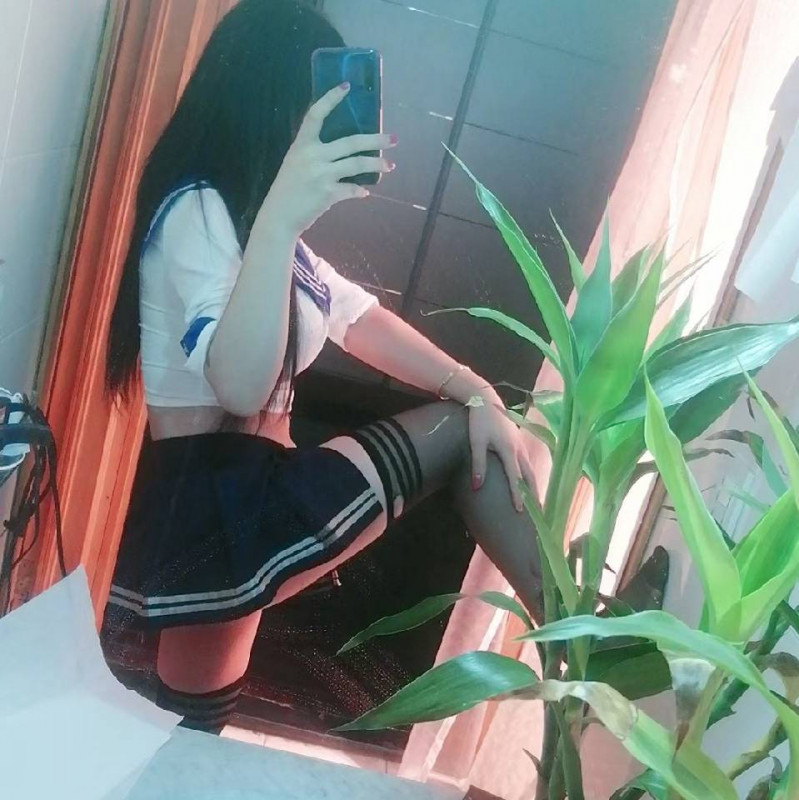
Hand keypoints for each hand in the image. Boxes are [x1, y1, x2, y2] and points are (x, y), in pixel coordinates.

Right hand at [262, 83, 396, 234]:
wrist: (279, 216)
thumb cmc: (288, 189)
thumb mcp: (295, 163)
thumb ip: (314, 153)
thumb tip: (343, 151)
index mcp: (302, 144)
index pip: (316, 115)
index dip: (331, 99)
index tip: (347, 86)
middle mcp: (312, 156)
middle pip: (351, 142)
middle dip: (376, 140)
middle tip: (394, 139)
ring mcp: (321, 174)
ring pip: (357, 164)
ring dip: (377, 164)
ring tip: (391, 165)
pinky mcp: (328, 193)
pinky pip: (352, 189)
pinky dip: (360, 190)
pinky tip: (365, 192)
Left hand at [468, 395, 537, 512]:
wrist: (486, 400)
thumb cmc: (479, 421)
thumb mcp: (476, 442)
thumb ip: (478, 464)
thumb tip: (477, 487)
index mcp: (509, 450)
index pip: (515, 478)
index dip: (518, 495)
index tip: (521, 511)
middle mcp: (519, 449)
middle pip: (529, 475)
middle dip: (533, 494)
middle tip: (538, 512)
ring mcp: (521, 444)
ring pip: (530, 468)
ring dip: (534, 484)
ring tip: (537, 500)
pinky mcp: (519, 440)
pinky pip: (528, 461)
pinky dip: (530, 474)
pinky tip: (530, 480)